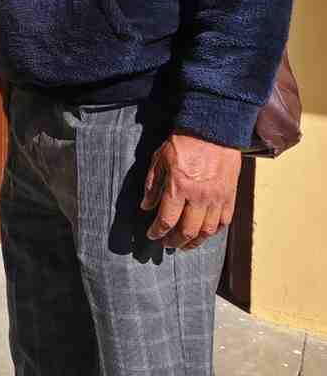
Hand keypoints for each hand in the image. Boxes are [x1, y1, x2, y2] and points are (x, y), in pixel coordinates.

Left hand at [141, 132, 241, 249]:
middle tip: (167, 244)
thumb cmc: (183, 143)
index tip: (152, 235)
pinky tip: (204, 233)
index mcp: (179, 187)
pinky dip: (213, 231)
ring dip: (195, 242)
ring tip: (185, 245)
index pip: (166, 220)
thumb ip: (152, 185)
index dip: (157, 232)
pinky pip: (224, 221)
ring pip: (207, 231)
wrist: (214, 130)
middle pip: (187, 231)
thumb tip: (146, 206)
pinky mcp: (230, 196)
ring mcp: (217, 198)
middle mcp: (199, 196)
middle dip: (175, 241)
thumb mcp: (159, 160)